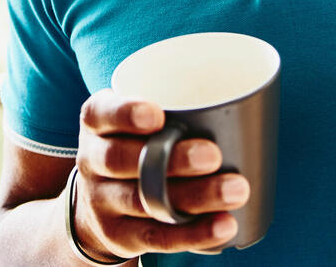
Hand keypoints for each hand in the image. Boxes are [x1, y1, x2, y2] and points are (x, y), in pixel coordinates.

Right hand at [70, 89, 249, 260]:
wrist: (94, 207)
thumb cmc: (133, 145)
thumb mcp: (131, 120)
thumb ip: (169, 108)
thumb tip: (243, 99)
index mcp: (95, 124)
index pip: (99, 114)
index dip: (125, 113)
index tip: (158, 114)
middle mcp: (92, 161)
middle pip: (122, 160)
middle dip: (170, 158)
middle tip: (214, 155)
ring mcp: (102, 201)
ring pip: (145, 201)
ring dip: (195, 196)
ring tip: (236, 190)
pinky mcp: (121, 236)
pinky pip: (157, 237)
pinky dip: (194, 233)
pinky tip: (224, 226)